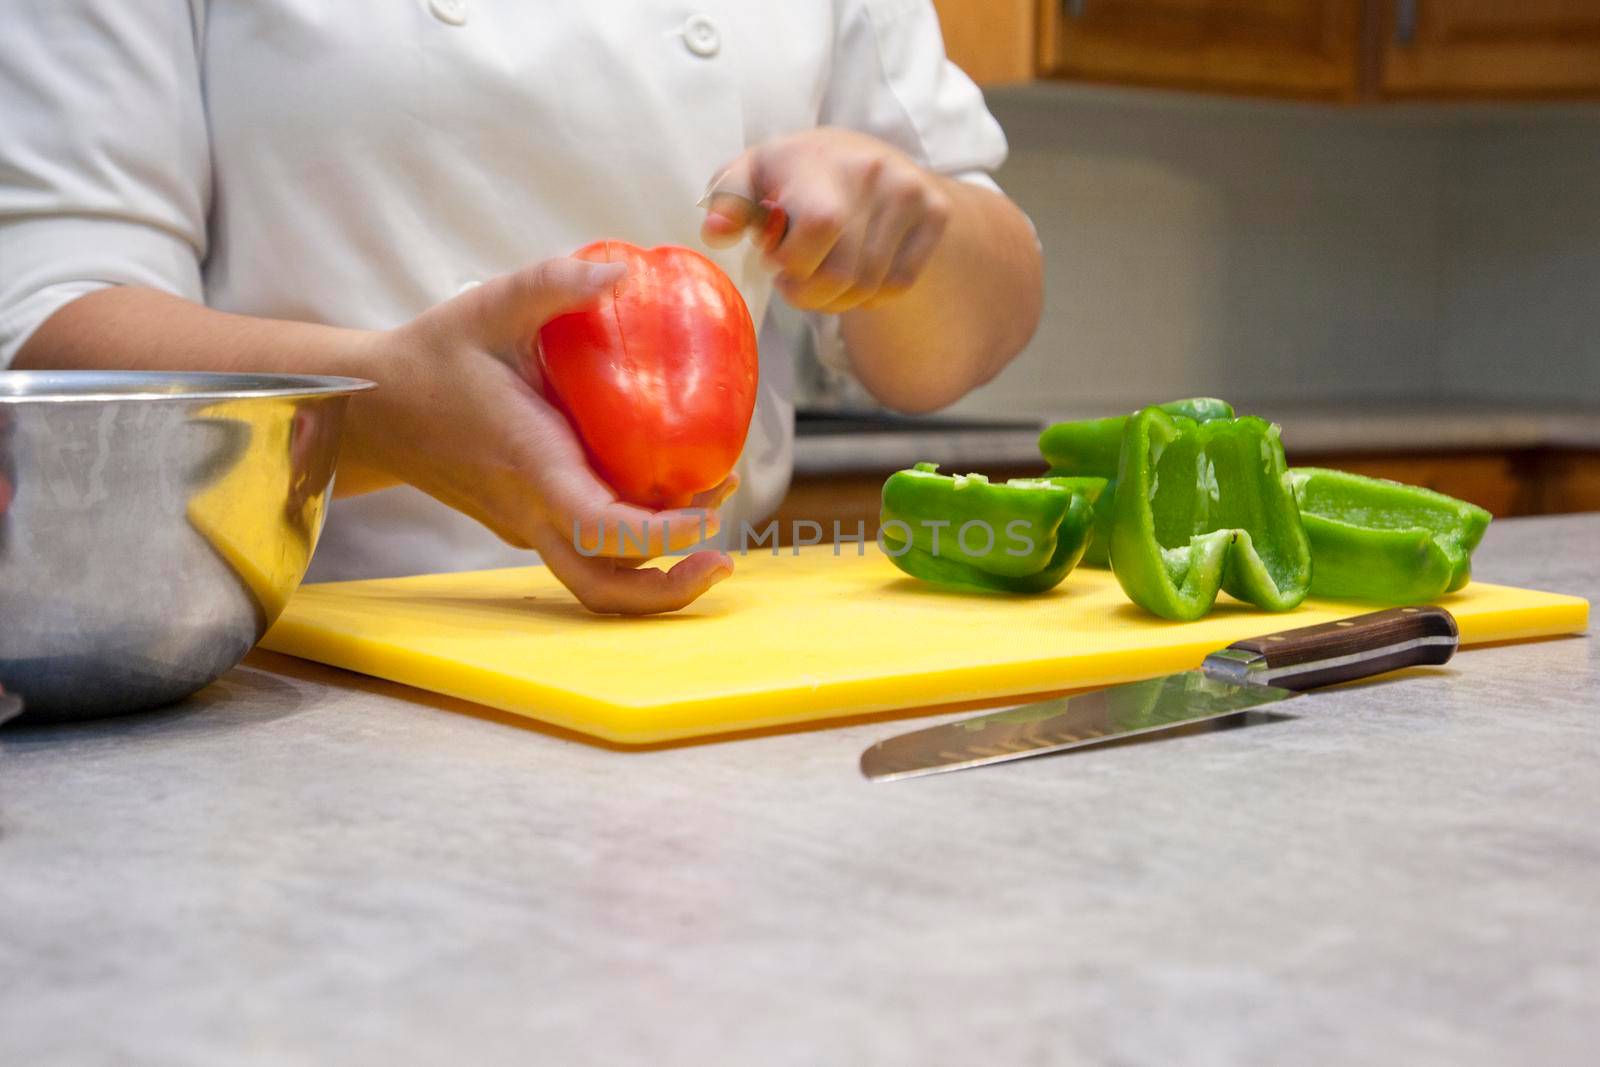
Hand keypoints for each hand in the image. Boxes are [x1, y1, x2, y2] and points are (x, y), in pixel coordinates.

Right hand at [345, 257, 735, 613]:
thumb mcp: (489, 304)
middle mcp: (531, 510)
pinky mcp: (529, 521)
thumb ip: (553, 284)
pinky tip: (669, 493)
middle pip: (602, 590)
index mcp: (529, 466)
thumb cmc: (434, 356)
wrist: (374, 407)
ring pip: (598, 578)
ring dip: (659, 567)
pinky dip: (634, 541)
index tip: (710, 512)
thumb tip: (624, 272)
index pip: (600, 530)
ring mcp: (529, 524)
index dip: (661, 536)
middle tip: (721, 558)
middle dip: (669, 591)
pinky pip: (587, 549)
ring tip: (708, 507)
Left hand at [701, 128, 952, 313]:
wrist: (865, 154)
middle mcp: (872, 170)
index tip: (775, 258)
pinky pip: (898, 286)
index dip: (793, 261)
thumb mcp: (751, 175)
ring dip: (836, 300)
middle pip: (843, 273)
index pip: (822, 227)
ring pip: (869, 287)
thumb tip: (715, 233)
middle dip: (808, 292)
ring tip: (821, 275)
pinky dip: (870, 296)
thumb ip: (729, 201)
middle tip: (794, 280)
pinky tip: (854, 272)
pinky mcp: (936, 212)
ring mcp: (910, 191)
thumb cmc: (793, 173)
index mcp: (820, 159)